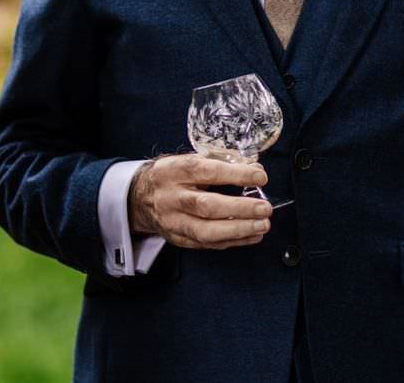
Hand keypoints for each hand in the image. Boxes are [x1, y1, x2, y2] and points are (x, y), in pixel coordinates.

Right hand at [128, 154, 271, 248]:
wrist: (139, 197)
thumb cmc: (172, 175)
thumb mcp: (190, 159)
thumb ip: (222, 161)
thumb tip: (254, 167)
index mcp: (176, 171)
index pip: (208, 172)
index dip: (236, 174)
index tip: (260, 176)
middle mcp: (172, 198)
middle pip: (206, 206)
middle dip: (240, 209)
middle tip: (264, 208)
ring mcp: (173, 221)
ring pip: (205, 231)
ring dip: (238, 230)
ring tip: (262, 225)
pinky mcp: (177, 238)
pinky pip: (206, 244)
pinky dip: (232, 241)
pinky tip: (251, 235)